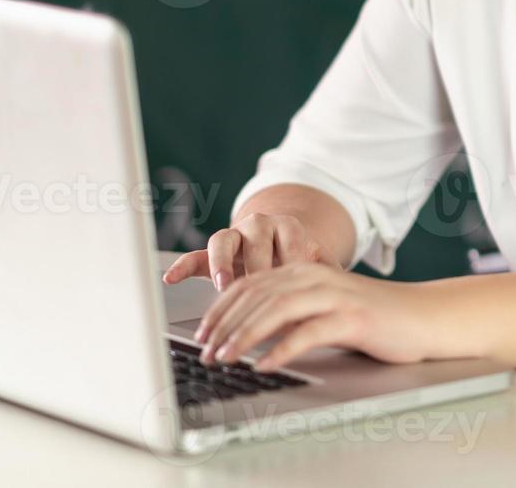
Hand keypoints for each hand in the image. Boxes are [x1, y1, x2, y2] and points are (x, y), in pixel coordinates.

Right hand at [162, 211, 340, 291]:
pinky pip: (194, 256)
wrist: (281, 249)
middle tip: (258, 289)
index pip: (289, 238)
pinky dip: (182, 265)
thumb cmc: (302, 263)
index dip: (291, 260)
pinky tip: (171, 279)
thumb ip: (329, 272)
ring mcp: (233, 238)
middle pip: (254, 240)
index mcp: (288, 226)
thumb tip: (343, 289)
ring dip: (221, 261)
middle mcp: (258, 226)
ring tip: (221, 284)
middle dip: (256, 265)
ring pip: (222, 240)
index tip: (294, 284)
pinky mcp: (212, 254)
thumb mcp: (320, 264)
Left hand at [194, 263, 438, 370]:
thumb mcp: (324, 307)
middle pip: (258, 295)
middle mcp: (316, 276)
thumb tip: (248, 332)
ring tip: (227, 358)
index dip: (221, 307)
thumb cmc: (373, 317)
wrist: (423, 316)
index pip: (251, 283)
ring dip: (246, 336)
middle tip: (206, 351)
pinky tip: (266, 365)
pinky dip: (282, 350)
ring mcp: (335, 295)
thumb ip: (291, 312)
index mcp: (305, 270)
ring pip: (277, 310)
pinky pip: (309, 332)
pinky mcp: (352, 317)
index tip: (202, 332)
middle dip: (225, 324)